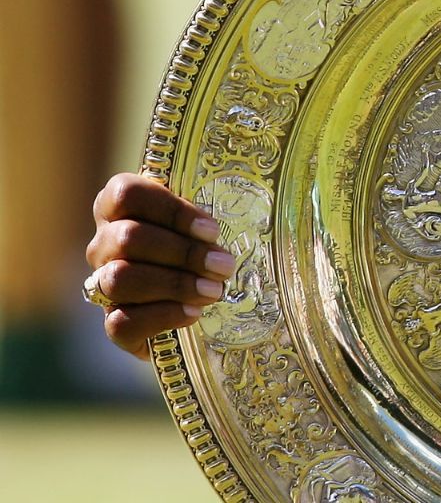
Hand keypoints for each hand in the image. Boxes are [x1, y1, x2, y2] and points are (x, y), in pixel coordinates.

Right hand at [85, 173, 232, 359]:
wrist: (204, 306)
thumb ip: (214, 206)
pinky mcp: (112, 322)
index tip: (211, 230)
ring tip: (214, 290)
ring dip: (174, 284)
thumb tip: (261, 197)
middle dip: (183, 252)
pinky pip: (121, 322)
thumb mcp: (208, 221)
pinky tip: (194, 313)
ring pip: (120, 278)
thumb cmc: (207, 247)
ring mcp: (102, 283)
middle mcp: (104, 242)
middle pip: (127, 238)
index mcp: (120, 206)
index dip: (170, 211)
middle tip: (224, 265)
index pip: (126, 194)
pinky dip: (163, 316)